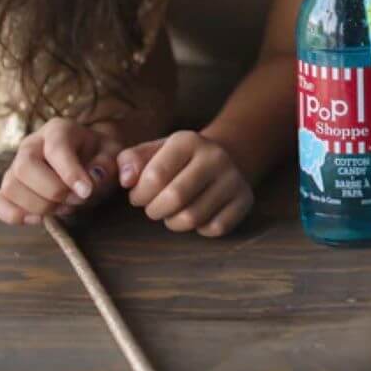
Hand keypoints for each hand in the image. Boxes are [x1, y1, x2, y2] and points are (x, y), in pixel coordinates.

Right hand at [0, 118, 120, 225]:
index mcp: (58, 130)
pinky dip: (16, 215)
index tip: (86, 192)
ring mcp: (14, 165)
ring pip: (10, 187)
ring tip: (64, 207)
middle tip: (76, 200)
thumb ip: (107, 164)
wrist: (88, 159)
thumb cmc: (98, 155)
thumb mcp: (112, 154)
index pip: (55, 148)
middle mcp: (31, 144)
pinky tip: (40, 217)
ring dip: (39, 205)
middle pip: (25, 166)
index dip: (69, 172)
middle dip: (52, 190)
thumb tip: (92, 179)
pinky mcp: (7, 187)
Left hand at [116, 131, 252, 236]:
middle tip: (154, 208)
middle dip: (155, 211)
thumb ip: (130, 161)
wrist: (223, 156)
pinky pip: (215, 228)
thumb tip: (126, 180)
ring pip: (193, 218)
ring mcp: (233, 178)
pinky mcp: (245, 199)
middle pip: (175, 198)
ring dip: (174, 222)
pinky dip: (200, 229)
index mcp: (188, 141)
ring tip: (173, 212)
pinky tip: (199, 214)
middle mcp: (215, 156)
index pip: (155, 176)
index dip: (139, 195)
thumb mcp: (152, 152)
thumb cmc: (177, 159)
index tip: (139, 195)